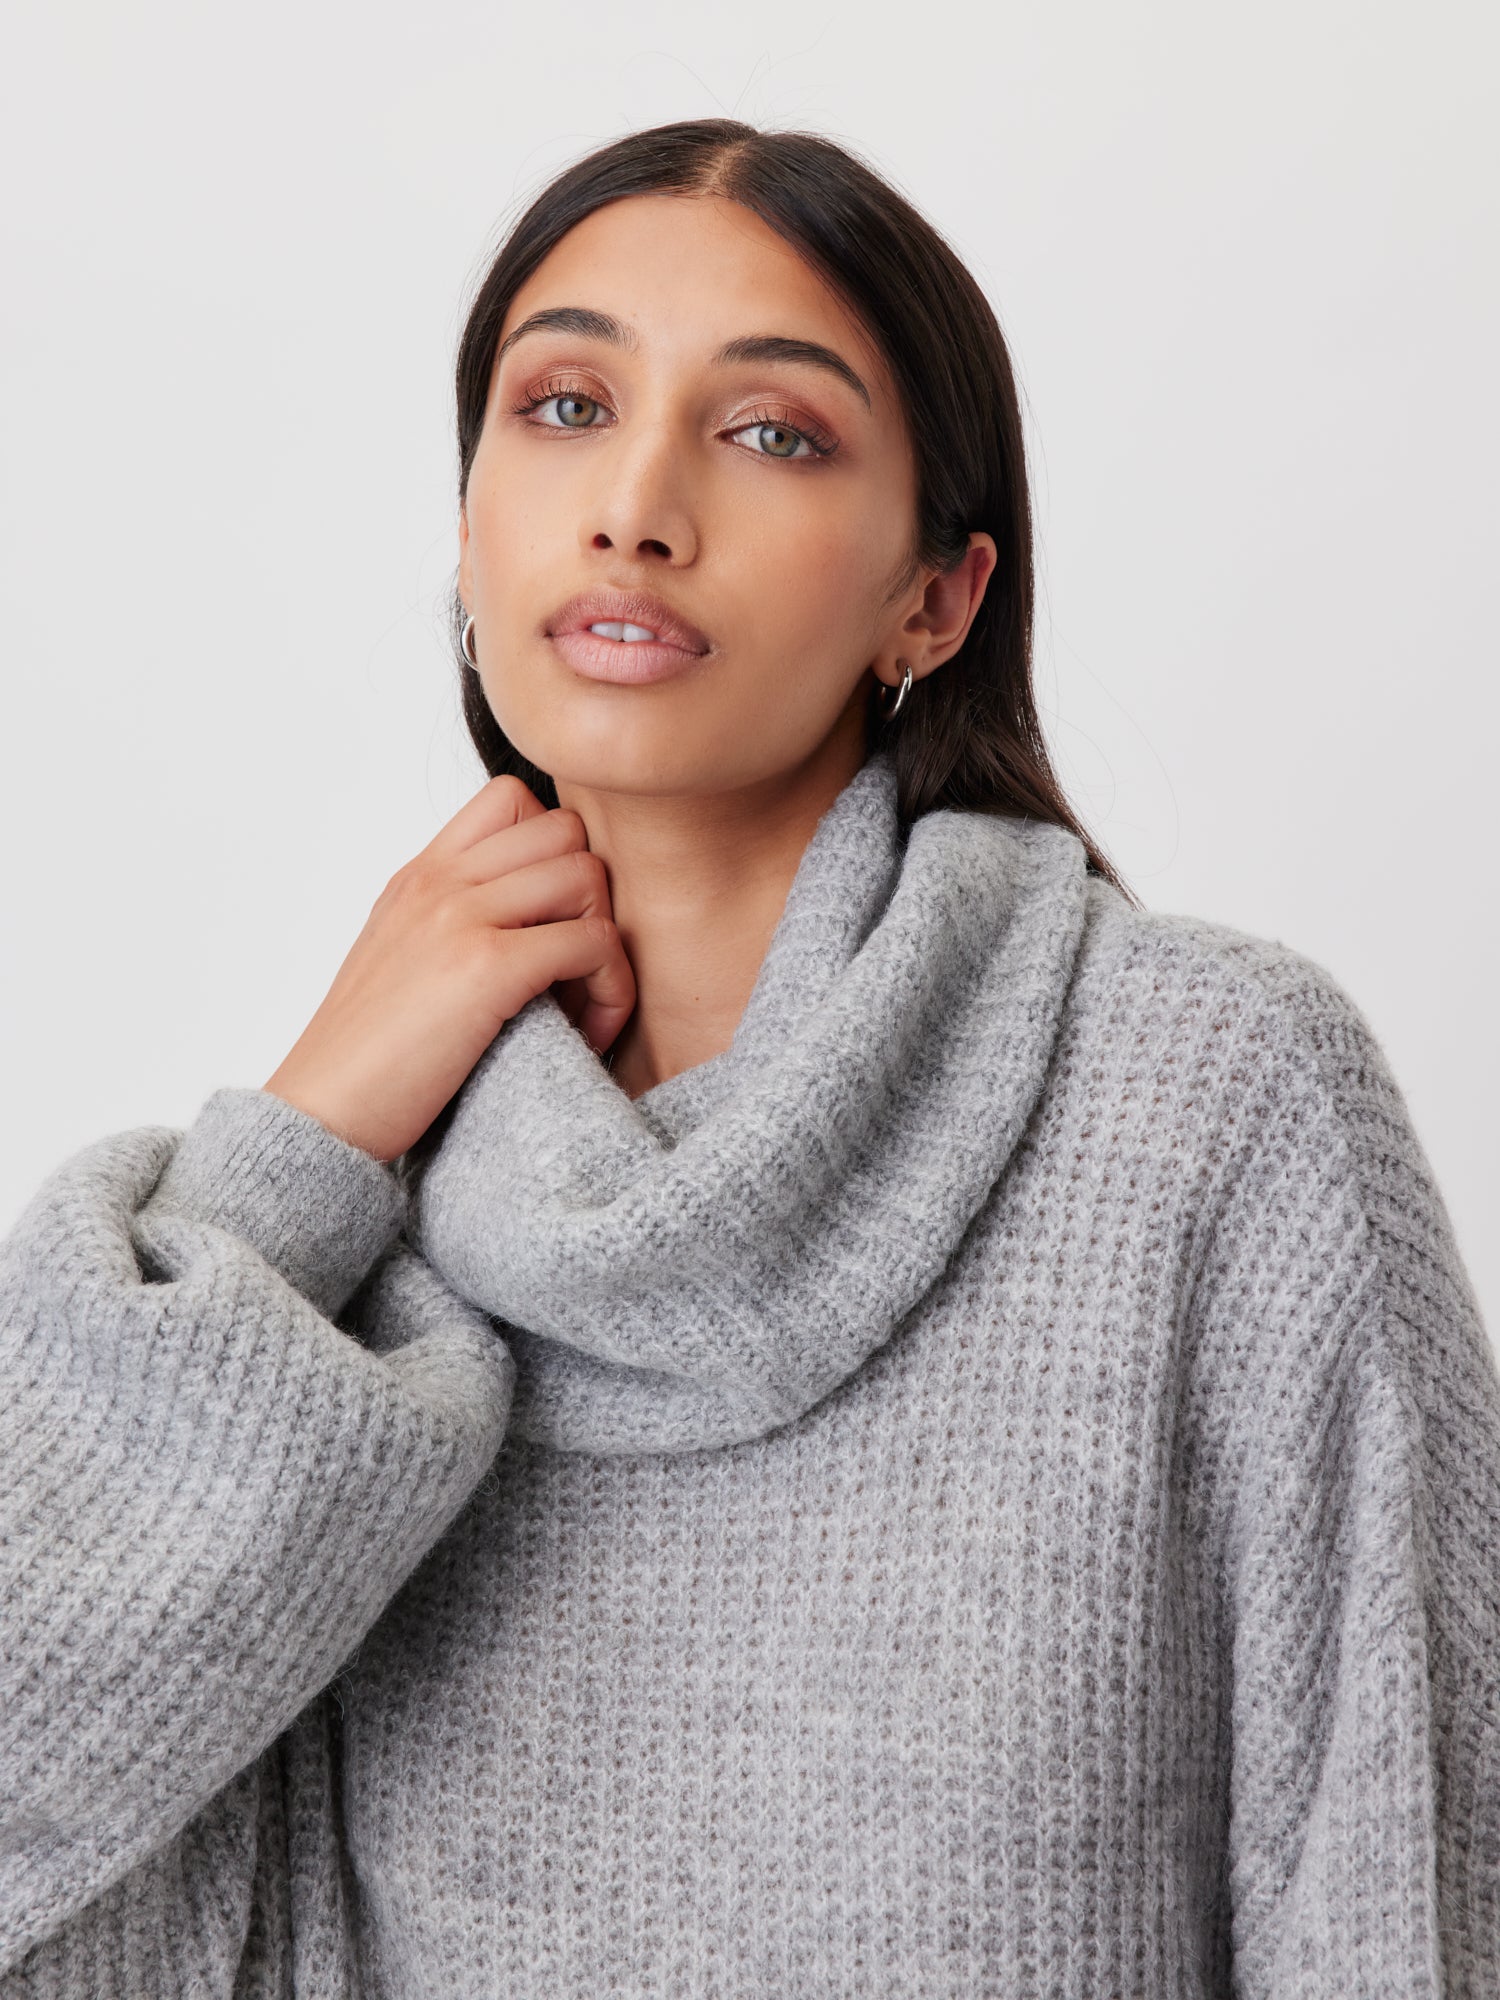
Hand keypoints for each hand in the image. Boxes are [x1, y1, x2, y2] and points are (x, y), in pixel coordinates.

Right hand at [262, 774, 635, 1162]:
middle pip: (565, 829)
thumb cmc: (364, 1060)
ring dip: (606, 943)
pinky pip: (594, 942)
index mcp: (418, 877)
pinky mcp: (486, 967)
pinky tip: (587, 1032)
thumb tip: (525, 929)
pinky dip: (610, 988)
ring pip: (588, 876)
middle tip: (580, 967)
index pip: (512, 799)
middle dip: (592, 896)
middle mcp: (438, 882)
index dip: (553, 853)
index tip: (550, 923)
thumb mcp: (399, 962)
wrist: (320, 1116)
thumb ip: (450, 927)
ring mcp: (460, 917)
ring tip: (586, 1005)